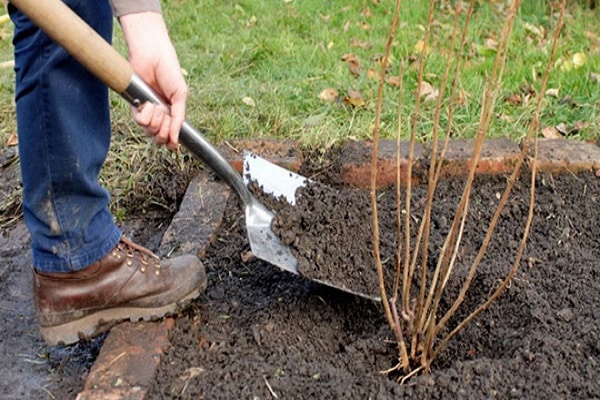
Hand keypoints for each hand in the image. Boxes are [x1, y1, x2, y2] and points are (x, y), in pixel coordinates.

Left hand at [119, 12, 187, 149]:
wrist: (153, 56)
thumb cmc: (169, 71)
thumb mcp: (180, 96)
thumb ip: (179, 118)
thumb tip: (176, 139)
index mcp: (173, 112)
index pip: (170, 135)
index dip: (171, 141)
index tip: (173, 144)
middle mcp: (160, 113)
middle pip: (159, 137)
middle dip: (163, 132)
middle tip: (166, 119)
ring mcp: (147, 110)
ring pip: (149, 131)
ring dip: (155, 121)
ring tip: (157, 106)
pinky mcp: (135, 105)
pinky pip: (139, 121)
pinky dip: (145, 115)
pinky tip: (149, 105)